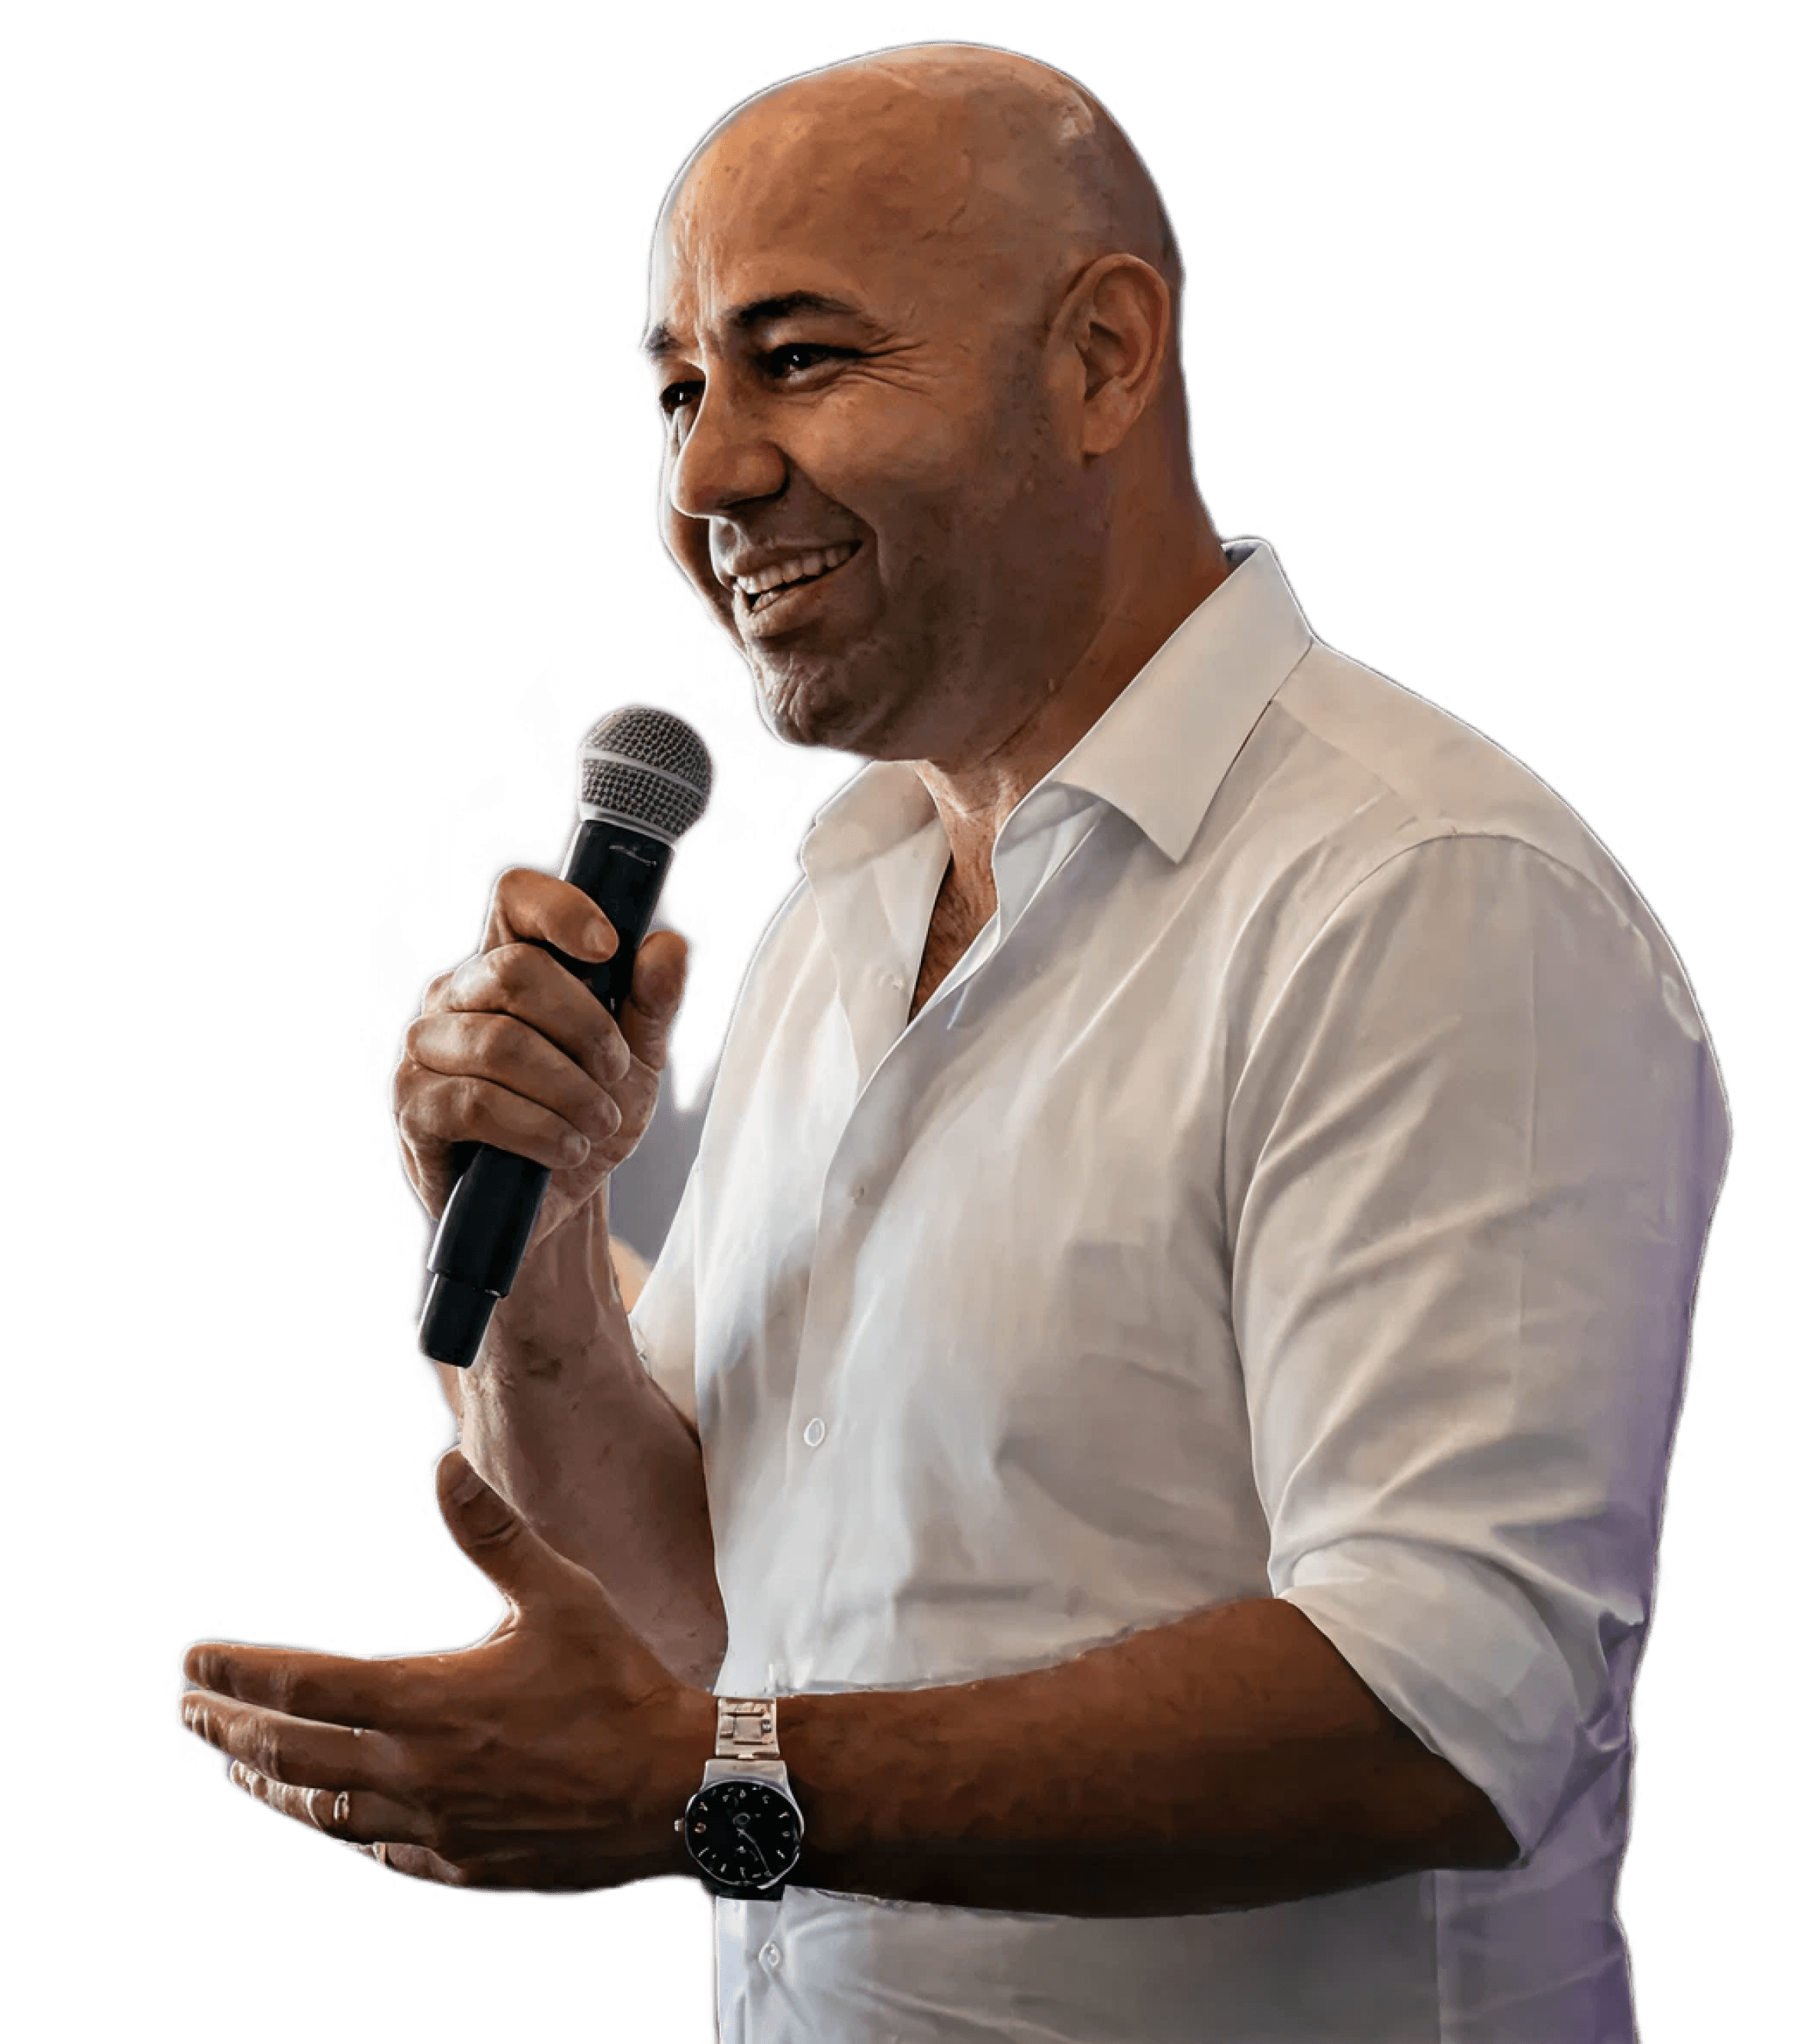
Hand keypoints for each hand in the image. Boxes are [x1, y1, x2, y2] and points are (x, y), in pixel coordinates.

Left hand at [176, 1452, 713, 1892]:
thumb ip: (494, 1534)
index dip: (241, 1674)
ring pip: (324, 1811)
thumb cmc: (621, 1686)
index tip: (194, 1663)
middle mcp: (417, 1773)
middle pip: (293, 1754)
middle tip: (191, 1714)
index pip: (303, 1688)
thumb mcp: (560, 1596)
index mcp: (429, 1703)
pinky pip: (377, 1852)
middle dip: (230, 1731)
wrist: (674, 1789)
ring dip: (273, 1784)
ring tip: (241, 1769)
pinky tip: (334, 1817)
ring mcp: (436, 1828)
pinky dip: (340, 1827)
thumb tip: (448, 1466)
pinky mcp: (463, 1865)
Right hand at [389, 867, 688, 1240]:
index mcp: (505, 965)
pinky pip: (475, 1103)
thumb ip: (652, 1004)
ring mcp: (425, 1049)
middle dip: (585, 1027)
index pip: (515, 899)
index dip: (561, 910)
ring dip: (569, 1091)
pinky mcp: (412, 1108)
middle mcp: (455, 994)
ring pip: (500, 1043)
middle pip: (514, 969)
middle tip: (615, 1074)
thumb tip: (666, 946)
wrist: (557, 1207)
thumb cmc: (586, 1119)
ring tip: (596, 1125)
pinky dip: (537, 1129)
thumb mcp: (635, 1063)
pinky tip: (564, 1149)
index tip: (609, 947)